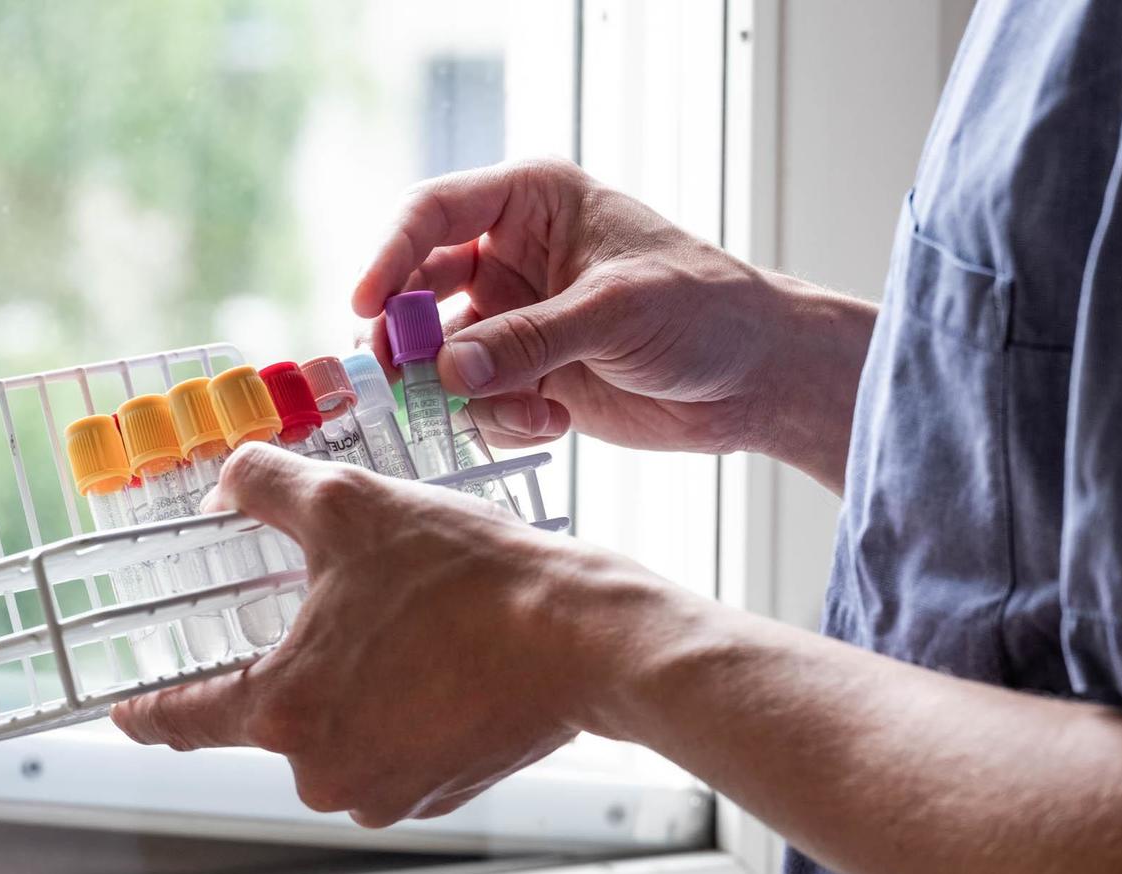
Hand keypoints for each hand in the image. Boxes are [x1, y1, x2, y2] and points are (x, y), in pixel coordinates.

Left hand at [109, 443, 663, 826]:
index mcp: (286, 710)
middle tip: (346, 607)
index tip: (127, 707)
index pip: (182, 719)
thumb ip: (266, 486)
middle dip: (300, 659)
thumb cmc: (470, 579)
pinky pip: (390, 751)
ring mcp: (384, 793)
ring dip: (357, 683)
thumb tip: (228, 482)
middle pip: (276, 713)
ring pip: (338, 731)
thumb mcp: (351, 503)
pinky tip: (440, 661)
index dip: (146, 708)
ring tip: (409, 626)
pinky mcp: (435, 796)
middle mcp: (325, 771)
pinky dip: (401, 710)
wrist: (583, 637)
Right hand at [354, 158, 874, 489]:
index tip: (364, 305)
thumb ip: (529, 341)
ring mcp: (517, 321)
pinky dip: (500, 418)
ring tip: (520, 408)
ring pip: (442, 355)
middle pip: (420, 289)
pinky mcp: (528, 377)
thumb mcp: (615, 311)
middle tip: (404, 379)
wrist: (757, 378)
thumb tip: (447, 372)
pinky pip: (477, 400)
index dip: (390, 255)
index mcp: (532, 203)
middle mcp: (512, 258)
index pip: (433, 213)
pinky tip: (553, 421)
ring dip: (462, 390)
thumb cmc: (705, 310)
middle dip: (411, 338)